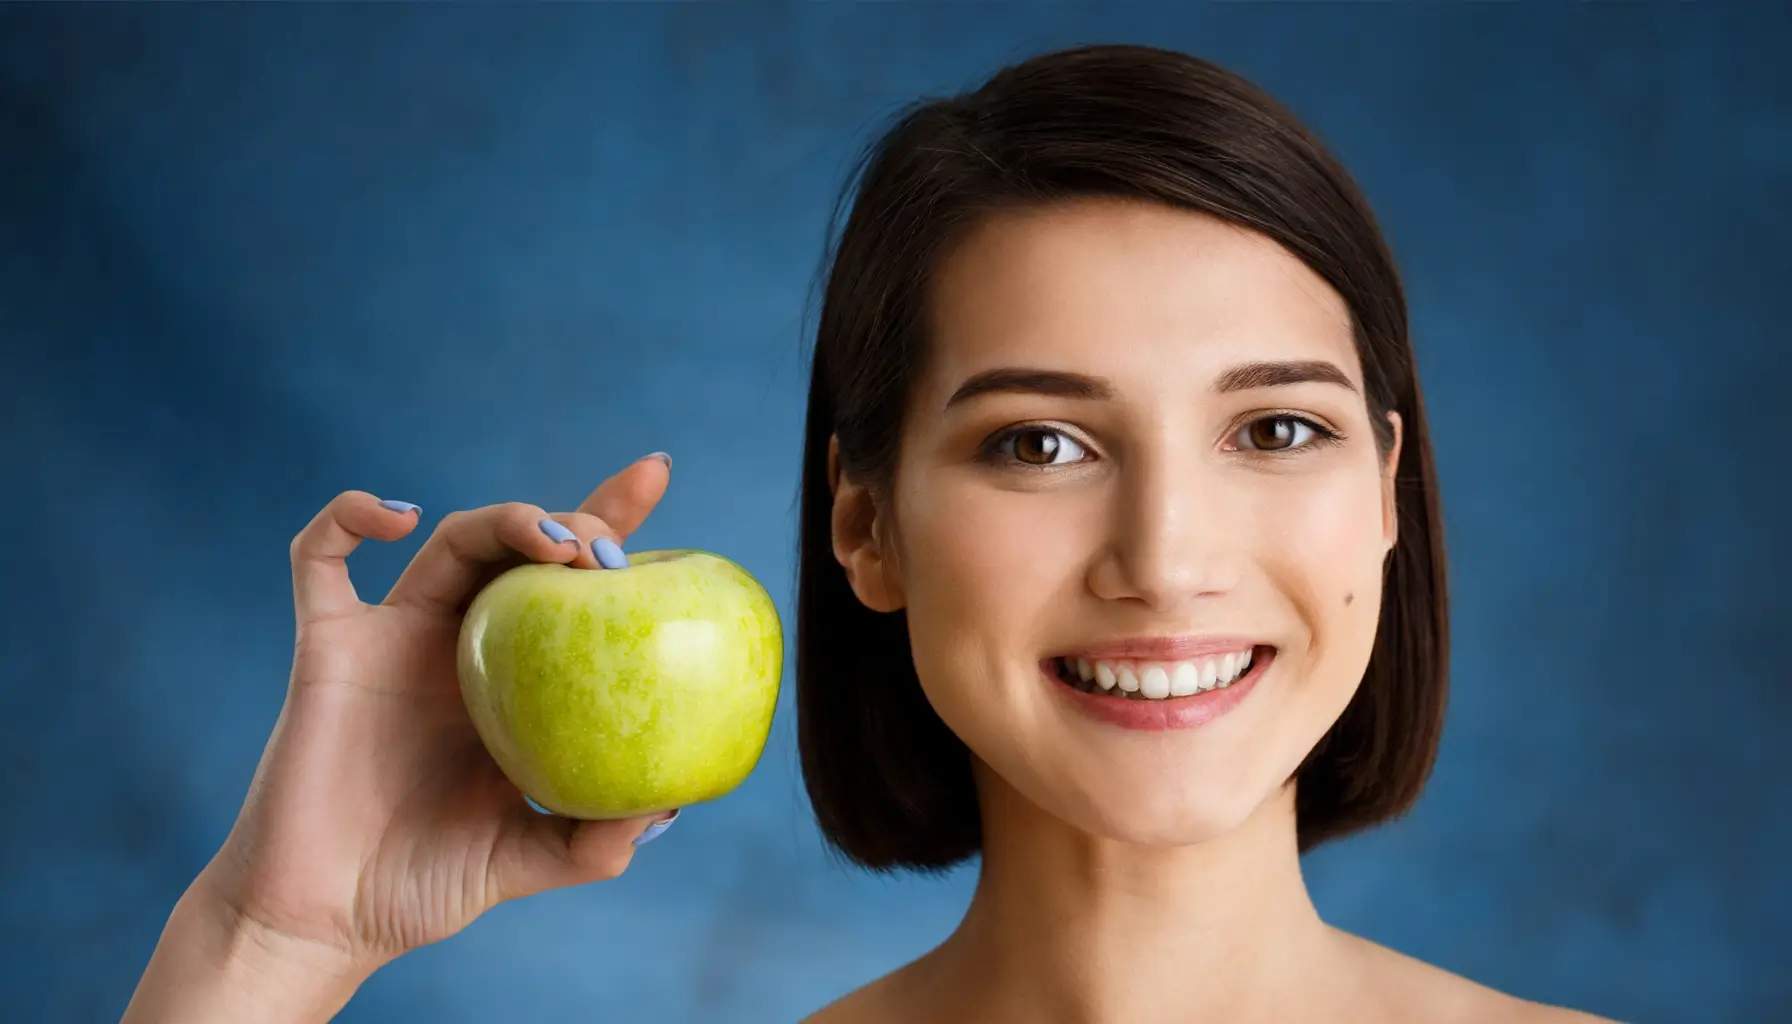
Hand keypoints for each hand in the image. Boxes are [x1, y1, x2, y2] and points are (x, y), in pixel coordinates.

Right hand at [201, 454, 678, 973]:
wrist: (322, 920)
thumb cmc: (422, 885)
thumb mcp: (529, 859)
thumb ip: (595, 841)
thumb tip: (670, 805)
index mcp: (514, 678)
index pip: (571, 580)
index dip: (611, 516)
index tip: (657, 473)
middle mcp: (459, 643)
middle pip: (520, 544)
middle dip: (573, 520)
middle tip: (609, 554)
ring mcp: (393, 637)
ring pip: (448, 538)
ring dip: (503, 517)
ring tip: (555, 538)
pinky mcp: (327, 646)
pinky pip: (319, 558)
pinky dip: (347, 516)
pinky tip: (398, 515)